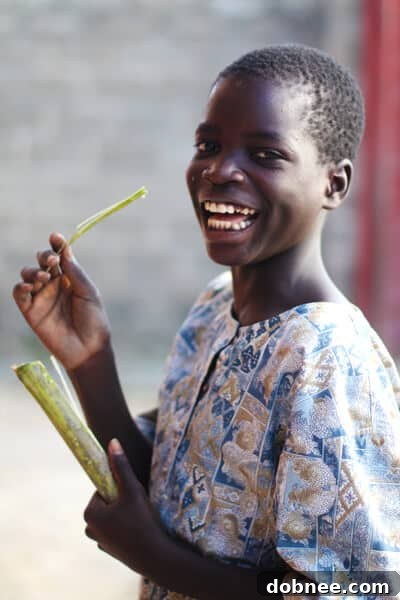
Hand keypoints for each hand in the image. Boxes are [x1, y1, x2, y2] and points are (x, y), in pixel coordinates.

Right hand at [13, 232, 110, 369]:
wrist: (88, 349)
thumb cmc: (94, 321)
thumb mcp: (88, 293)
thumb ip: (75, 272)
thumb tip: (64, 250)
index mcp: (70, 278)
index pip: (60, 256)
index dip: (56, 244)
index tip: (55, 237)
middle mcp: (54, 285)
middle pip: (41, 261)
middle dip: (44, 255)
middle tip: (52, 261)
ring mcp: (42, 297)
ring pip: (28, 274)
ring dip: (32, 271)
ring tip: (44, 278)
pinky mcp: (31, 312)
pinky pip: (19, 294)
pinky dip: (21, 287)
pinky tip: (30, 287)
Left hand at [83, 439, 168, 577]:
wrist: (155, 557)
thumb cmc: (142, 522)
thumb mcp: (132, 490)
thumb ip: (121, 466)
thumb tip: (112, 442)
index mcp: (89, 513)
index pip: (103, 489)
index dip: (120, 489)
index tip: (131, 495)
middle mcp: (89, 529)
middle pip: (108, 503)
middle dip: (122, 502)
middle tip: (138, 507)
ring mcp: (99, 541)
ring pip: (113, 516)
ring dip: (125, 514)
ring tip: (141, 520)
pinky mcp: (111, 550)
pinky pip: (118, 530)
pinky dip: (127, 528)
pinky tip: (140, 531)